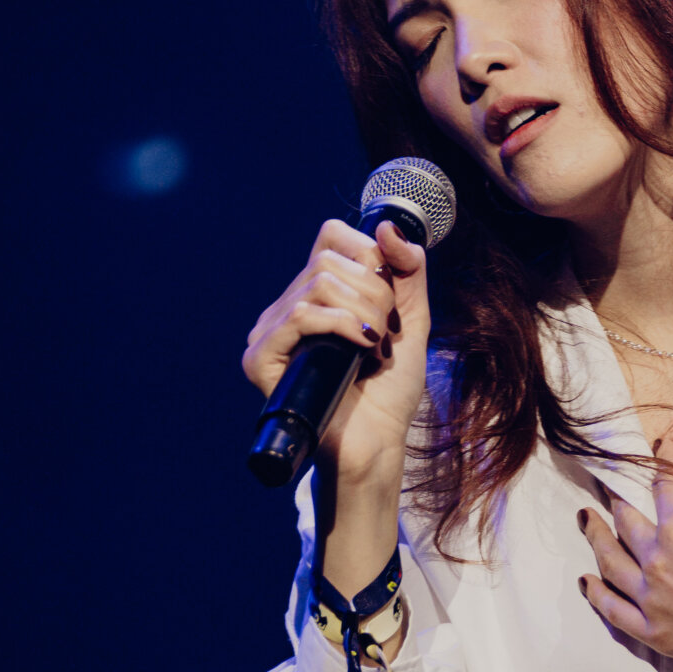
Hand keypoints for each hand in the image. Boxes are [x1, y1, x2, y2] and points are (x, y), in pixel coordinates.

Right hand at [240, 218, 431, 476]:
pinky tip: (361, 350)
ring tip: (376, 348)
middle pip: (328, 260)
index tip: (390, 295)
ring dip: (363, 312)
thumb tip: (388, 226)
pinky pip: (299, 315)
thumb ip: (408, 271)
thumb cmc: (389, 391)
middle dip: (374, 292)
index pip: (331, 238)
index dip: (368, 254)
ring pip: (317, 284)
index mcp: (318, 295)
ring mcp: (272, 332)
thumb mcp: (411, 320)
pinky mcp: (261, 359)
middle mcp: (289, 307)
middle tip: (386, 332)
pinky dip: (342, 325)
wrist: (377, 444)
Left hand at [577, 443, 672, 671]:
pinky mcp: (654, 633)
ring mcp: (651, 599)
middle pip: (627, 523)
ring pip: (611, 563)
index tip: (662, 446)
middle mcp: (657, 561)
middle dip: (619, 502)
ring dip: (596, 539)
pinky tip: (586, 582)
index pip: (664, 487)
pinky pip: (614, 610)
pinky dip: (596, 594)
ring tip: (587, 522)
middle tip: (609, 490)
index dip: (663, 462)